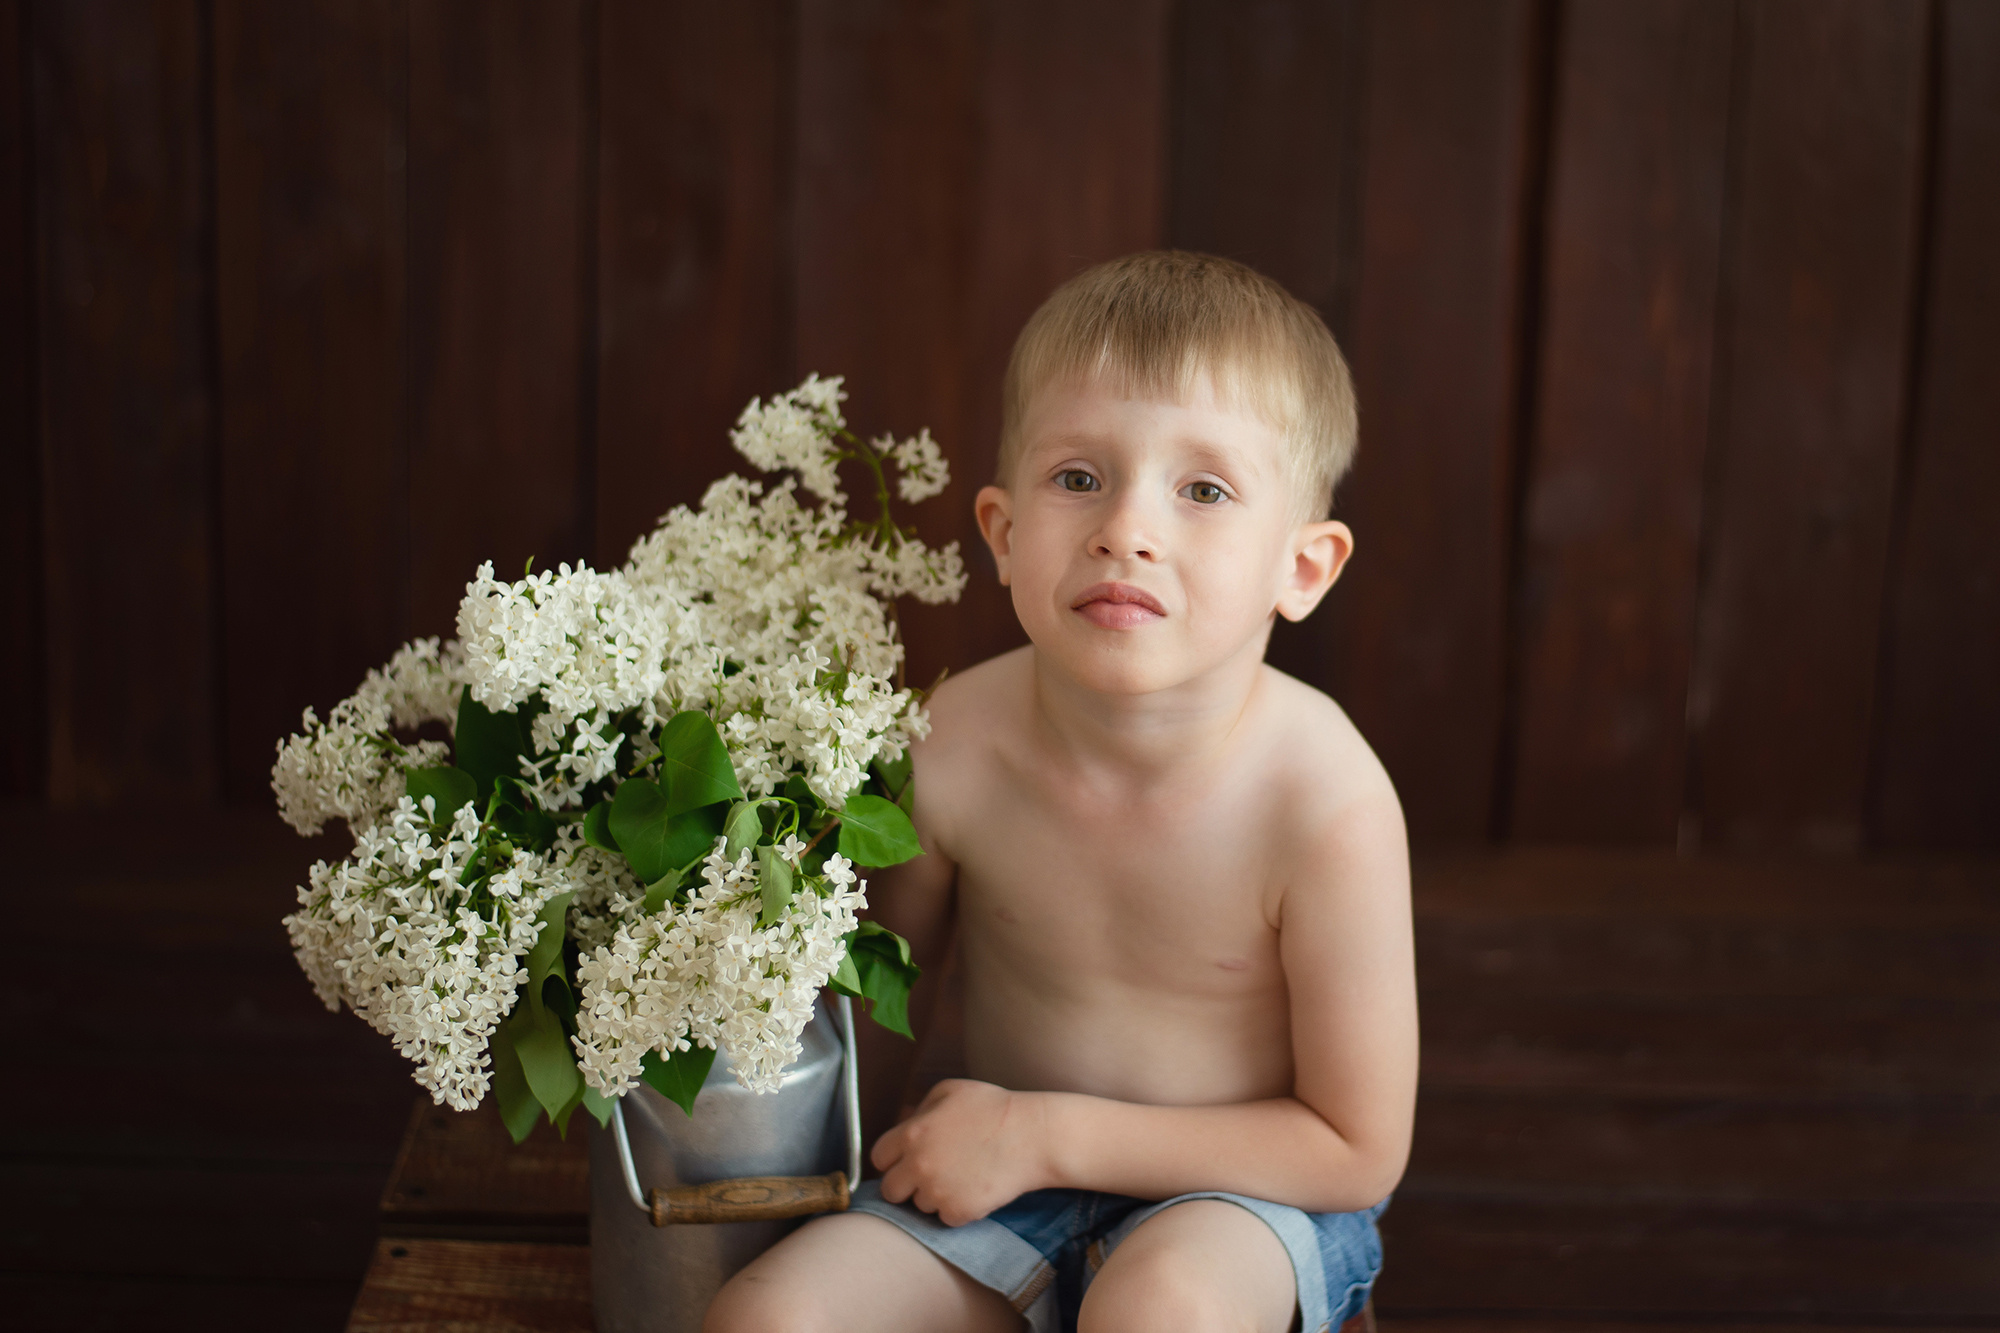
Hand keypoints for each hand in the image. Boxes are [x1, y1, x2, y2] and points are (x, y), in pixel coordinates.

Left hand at [870, 1079, 1050, 1226]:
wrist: (1032, 1136)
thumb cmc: (994, 1108)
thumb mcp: (950, 1091)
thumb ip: (920, 1108)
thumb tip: (904, 1123)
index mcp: (912, 1134)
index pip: (878, 1158)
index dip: (892, 1160)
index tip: (904, 1161)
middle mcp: (918, 1166)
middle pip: (890, 1191)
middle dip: (905, 1185)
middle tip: (929, 1176)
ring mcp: (937, 1192)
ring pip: (920, 1205)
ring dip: (934, 1196)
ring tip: (962, 1177)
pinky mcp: (958, 1212)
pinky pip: (945, 1218)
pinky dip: (957, 1209)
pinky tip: (974, 1189)